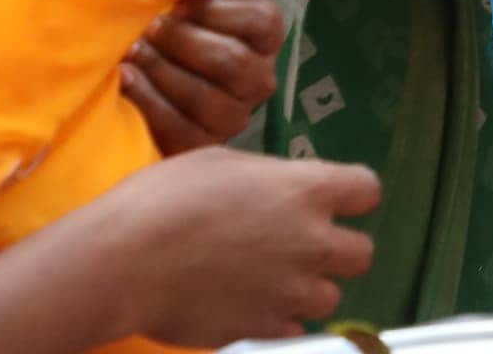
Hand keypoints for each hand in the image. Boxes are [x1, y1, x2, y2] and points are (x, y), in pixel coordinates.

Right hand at [95, 150, 380, 346]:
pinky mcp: (263, 329)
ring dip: (307, 290)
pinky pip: (293, 329)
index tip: (332, 200)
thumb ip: (264, 178)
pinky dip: (278, 320)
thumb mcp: (219, 163)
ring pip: (330, 298)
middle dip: (337, 251)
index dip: (352, 196)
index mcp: (306, 190)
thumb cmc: (164, 199)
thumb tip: (273, 189)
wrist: (124, 263)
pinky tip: (248, 305)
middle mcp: (311, 242)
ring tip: (270, 280)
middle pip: (362, 254)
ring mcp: (290, 290)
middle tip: (302, 247)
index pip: (368, 190)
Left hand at [125, 0, 283, 155]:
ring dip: (161, 71)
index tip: (177, 3)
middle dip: (182, 42)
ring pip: (207, 98)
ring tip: (131, 54)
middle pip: (233, 61)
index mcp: (262, 38)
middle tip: (149, 29)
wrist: (119, 71)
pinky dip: (147, 101)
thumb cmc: (159, 27)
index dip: (214, 11)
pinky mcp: (200, 146)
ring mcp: (233, 117)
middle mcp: (258, 80)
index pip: (262, 21)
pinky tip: (125, 82)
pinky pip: (180, 128)